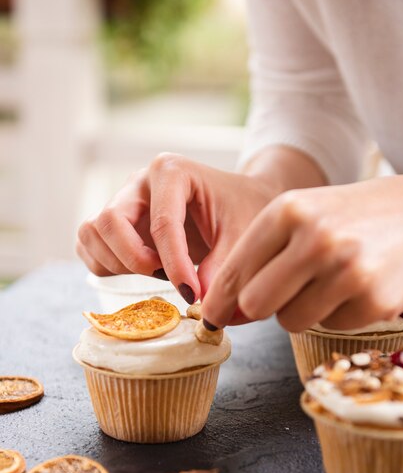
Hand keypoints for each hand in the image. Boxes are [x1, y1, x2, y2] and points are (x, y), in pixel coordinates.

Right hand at [77, 152, 278, 304]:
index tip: (192, 294)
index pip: (162, 222)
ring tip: (158, 270)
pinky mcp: (115, 224)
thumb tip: (199, 301)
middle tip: (165, 276)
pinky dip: (107, 266)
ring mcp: (122, 202)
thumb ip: (223, 266)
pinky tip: (144, 270)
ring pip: (91, 234)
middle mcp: (139, 183)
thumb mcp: (242, 233)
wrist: (237, 201)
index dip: (175, 265)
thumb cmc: (241, 210)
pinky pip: (89, 247)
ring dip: (118, 263)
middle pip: (108, 222)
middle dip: (134, 259)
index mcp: (171, 171)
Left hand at [201, 175, 402, 331]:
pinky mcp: (375, 301)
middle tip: (281, 295)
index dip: (218, 300)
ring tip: (329, 282)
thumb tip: (226, 306)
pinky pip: (330, 327)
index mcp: (290, 210)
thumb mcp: (306, 214)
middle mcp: (316, 238)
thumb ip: (264, 252)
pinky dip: (338, 313)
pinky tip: (357, 287)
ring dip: (302, 310)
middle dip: (261, 307)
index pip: (234, 270)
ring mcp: (348, 271)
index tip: (212, 316)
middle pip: (254, 304)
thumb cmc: (354, 216)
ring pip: (290, 322)